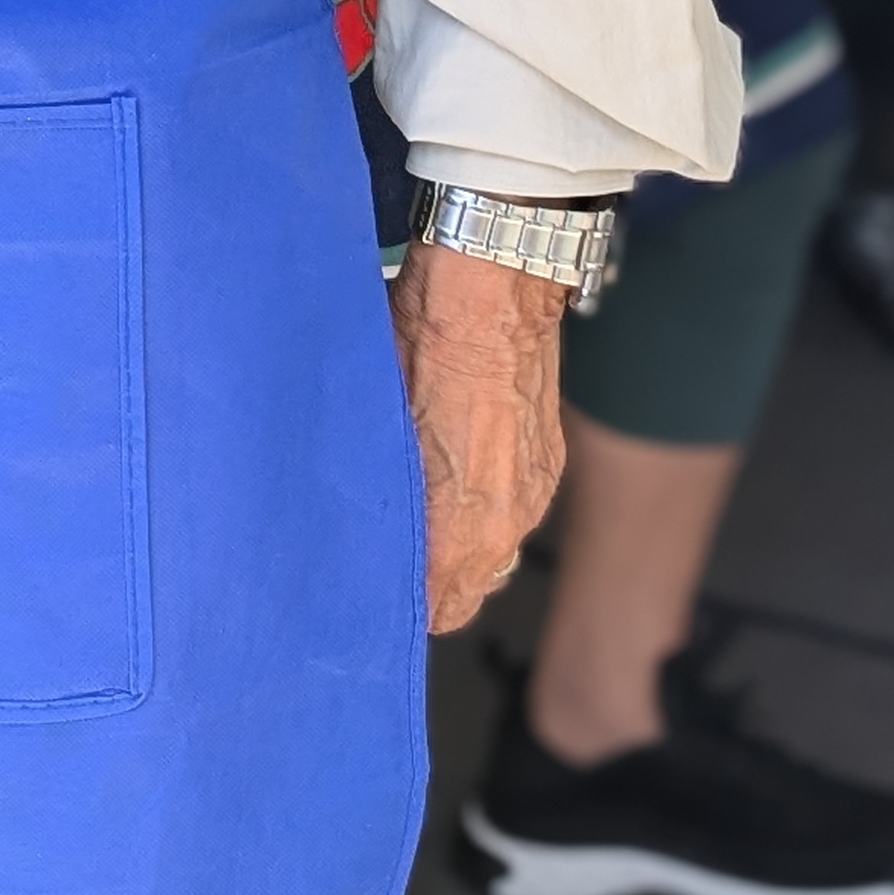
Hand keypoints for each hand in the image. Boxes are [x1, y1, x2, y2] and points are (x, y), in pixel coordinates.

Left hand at [391, 241, 566, 632]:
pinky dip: (486, 510)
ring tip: (420, 517)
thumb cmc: (419, 343)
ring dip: (459, 551)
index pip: (430, 608)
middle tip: (386, 557)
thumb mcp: (373, 422)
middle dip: (427, 587)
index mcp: (456, 525)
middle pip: (463, 596)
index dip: (394, 602)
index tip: (365, 583)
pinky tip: (456, 474)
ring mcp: (532, 495)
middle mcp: (503, 525)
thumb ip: (373, 492)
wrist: (492, 286)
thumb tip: (345, 522)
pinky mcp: (548, 465)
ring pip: (492, 559)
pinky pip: (514, 515)